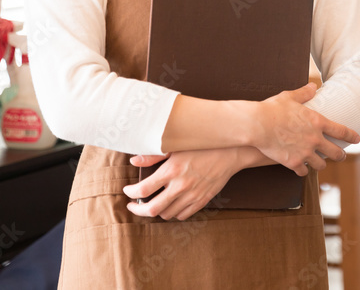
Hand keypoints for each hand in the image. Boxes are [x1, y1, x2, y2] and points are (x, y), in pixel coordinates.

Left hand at [123, 149, 240, 220]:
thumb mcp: (177, 145)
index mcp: (172, 170)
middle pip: (152, 209)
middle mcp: (181, 186)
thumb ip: (154, 155)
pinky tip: (171, 204)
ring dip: (156, 210)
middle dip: (138, 210)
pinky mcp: (202, 200)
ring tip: (153, 202)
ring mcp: (192, 195)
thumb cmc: (203, 145)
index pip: (143, 190)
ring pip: (166, 214)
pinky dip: (173, 213)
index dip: (131, 192)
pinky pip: (183, 215)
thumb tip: (134, 161)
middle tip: (133, 205)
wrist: (231, 151)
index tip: (127, 191)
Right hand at [251, 83, 359, 174]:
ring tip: (319, 163)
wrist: (257, 124)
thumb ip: (303, 93)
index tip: (357, 139)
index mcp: (317, 122)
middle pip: (336, 153)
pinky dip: (302, 171)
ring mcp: (305, 153)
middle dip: (340, 155)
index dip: (351, 136)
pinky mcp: (292, 163)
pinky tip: (301, 169)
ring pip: (320, 165)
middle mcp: (315, 139)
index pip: (341, 131)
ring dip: (320, 164)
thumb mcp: (289, 97)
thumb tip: (313, 86)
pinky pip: (303, 172)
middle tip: (341, 155)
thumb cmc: (272, 108)